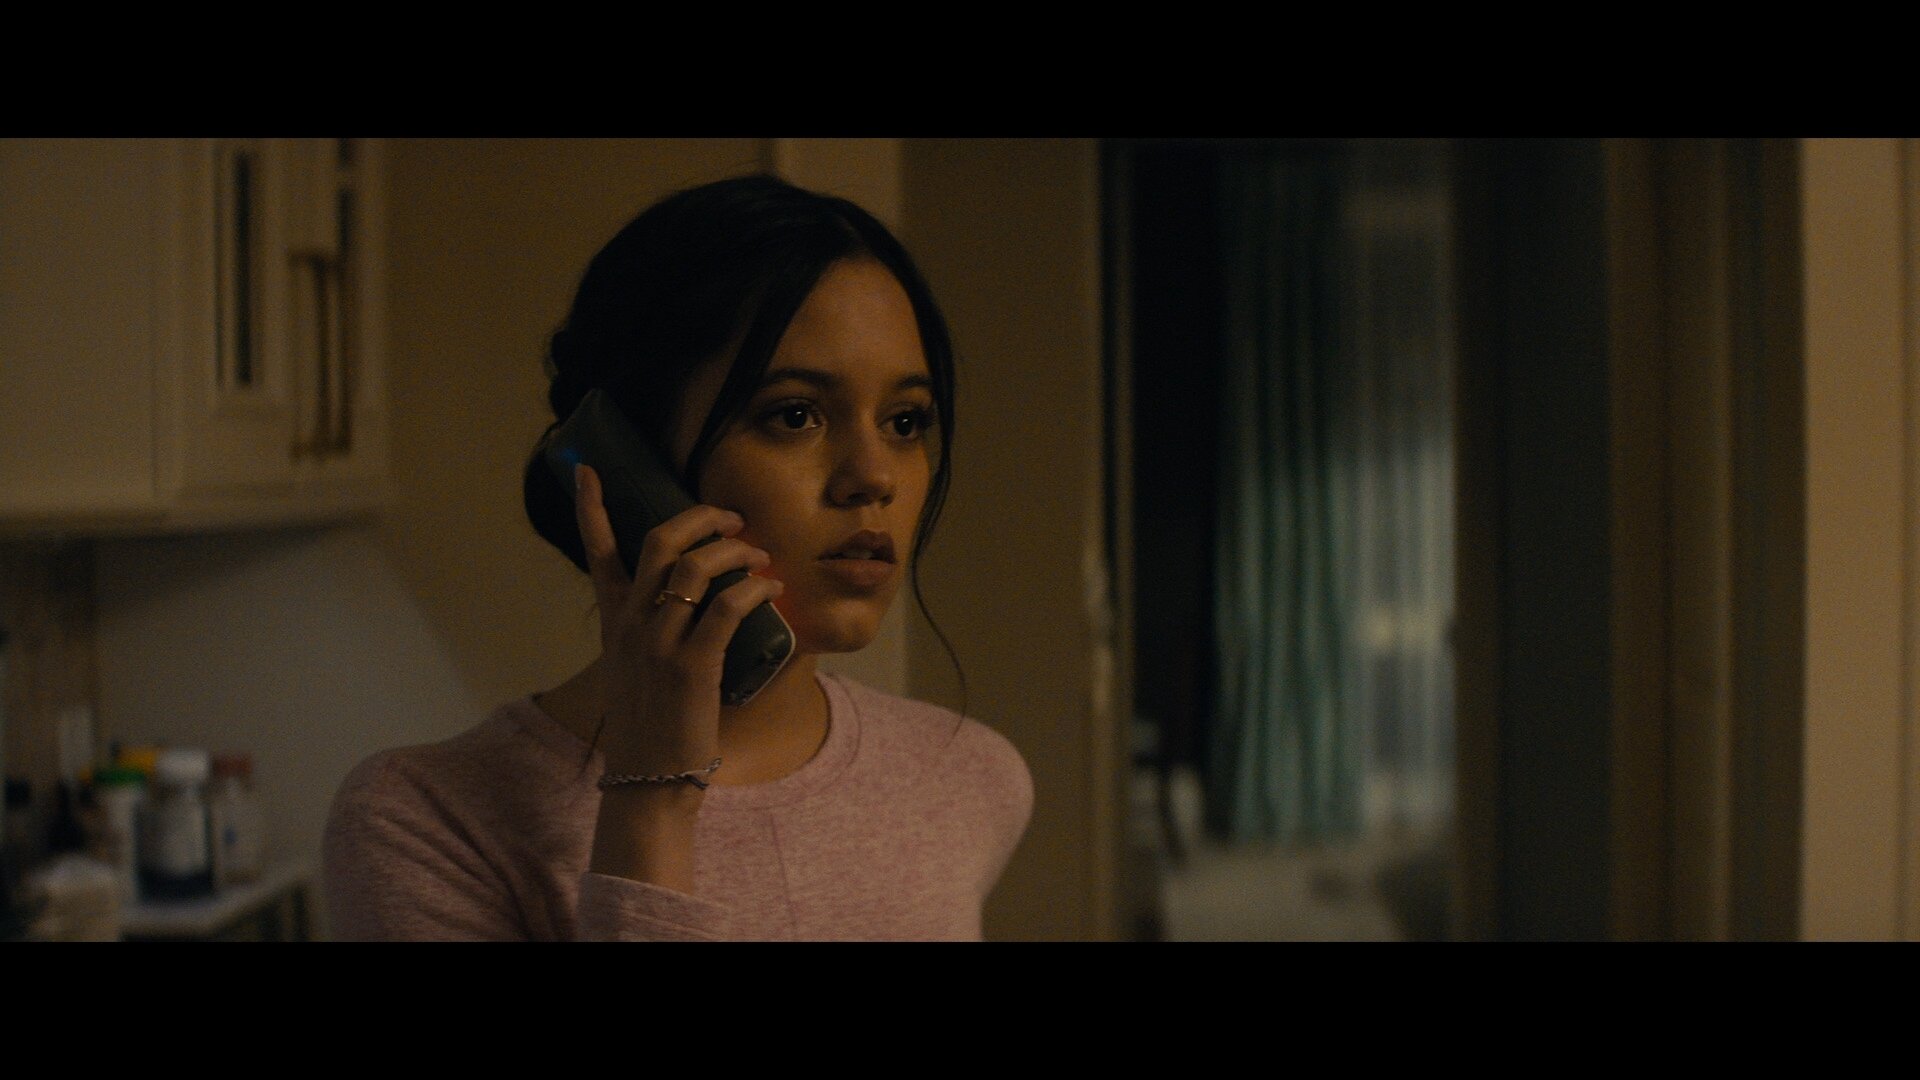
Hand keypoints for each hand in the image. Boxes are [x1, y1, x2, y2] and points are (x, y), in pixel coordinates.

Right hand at [572, 463, 784, 779]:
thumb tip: (697, 597)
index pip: (597, 553)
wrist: (649, 779)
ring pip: (695, 568)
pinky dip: (753, 588)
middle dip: (701, 517)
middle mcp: (631, 625)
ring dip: (735, 551)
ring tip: (760, 556)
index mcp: (615, 621)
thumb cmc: (652, 723)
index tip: (587, 470)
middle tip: (733, 519)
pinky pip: (727, 607)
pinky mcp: (692, 666)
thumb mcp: (635, 668)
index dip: (591, 509)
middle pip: (660, 543)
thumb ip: (653, 629)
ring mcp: (659, 644)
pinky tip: (770, 588)